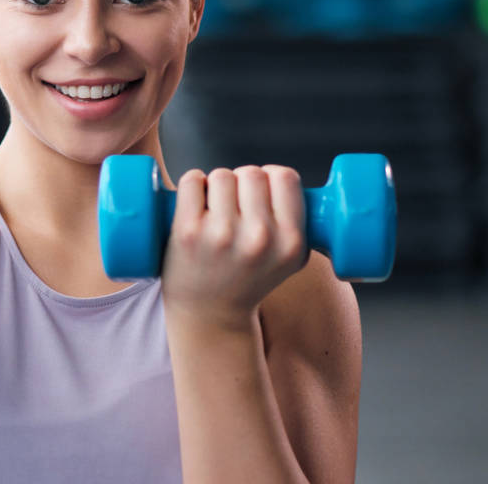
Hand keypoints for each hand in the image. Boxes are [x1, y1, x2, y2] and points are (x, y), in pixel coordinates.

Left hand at [160, 165, 309, 330]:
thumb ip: (299, 222)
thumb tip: (288, 181)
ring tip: (215, 209)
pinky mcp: (188, 232)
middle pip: (251, 173)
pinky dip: (192, 183)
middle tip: (234, 204)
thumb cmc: (249, 278)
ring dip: (215, 185)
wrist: (210, 315)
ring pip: (221, 175)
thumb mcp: (290, 259)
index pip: (285, 177)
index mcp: (290, 241)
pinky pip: (191, 181)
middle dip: (242, 181)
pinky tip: (194, 202)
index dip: (271, 176)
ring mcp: (222, 235)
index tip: (261, 190)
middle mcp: (259, 238)